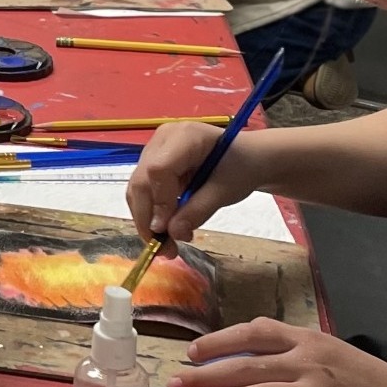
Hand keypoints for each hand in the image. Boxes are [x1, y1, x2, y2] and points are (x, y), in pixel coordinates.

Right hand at [125, 120, 264, 243]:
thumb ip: (197, 211)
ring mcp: (154, 150)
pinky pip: (144, 191)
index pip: (158, 169)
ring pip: (137, 189)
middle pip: (141, 181)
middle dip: (148, 218)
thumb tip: (173, 234)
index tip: (166, 232)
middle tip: (164, 249)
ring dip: (147, 219)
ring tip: (166, 245)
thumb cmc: (242, 168)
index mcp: (184, 136)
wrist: (248, 159)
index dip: (159, 202)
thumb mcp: (224, 192)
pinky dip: (152, 213)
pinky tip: (166, 230)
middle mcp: (162, 140)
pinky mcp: (152, 164)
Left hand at [170, 319, 386, 386]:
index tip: (190, 353)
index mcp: (309, 339)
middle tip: (174, 385)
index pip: (255, 332)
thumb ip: (290, 349)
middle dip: (206, 376)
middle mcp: (311, 361)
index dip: (219, 341)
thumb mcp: (328, 351)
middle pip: (248, 366)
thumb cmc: (366, 380)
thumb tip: (241, 353)